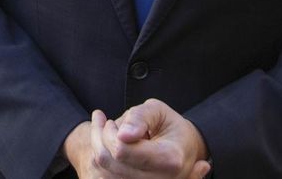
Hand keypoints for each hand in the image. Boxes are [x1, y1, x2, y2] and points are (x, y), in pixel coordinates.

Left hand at [77, 101, 210, 177]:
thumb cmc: (170, 127)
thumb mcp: (158, 111)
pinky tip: (106, 147)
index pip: (123, 151)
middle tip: (106, 123)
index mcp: (169, 158)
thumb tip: (123, 134)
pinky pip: (106, 178)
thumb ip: (140, 117)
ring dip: (98, 149)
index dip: (110, 133)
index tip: (111, 121)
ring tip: (104, 131)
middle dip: (100, 138)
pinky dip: (101, 162)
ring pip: (104, 173)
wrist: (183, 150)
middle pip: (111, 161)